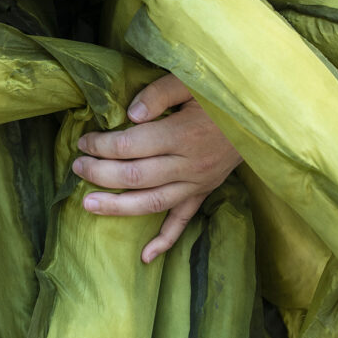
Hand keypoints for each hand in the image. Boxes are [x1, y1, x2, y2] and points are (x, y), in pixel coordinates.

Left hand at [71, 73, 241, 263]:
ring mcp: (197, 182)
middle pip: (135, 177)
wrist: (261, 115)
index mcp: (182, 134)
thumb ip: (159, 95)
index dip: (101, 145)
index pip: (130, 146)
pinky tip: (145, 256)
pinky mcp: (204, 192)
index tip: (84, 141)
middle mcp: (189, 164)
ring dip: (118, 207)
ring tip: (88, 205)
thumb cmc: (220, 93)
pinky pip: (184, 220)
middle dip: (99, 174)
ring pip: (152, 203)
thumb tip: (129, 114)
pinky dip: (165, 241)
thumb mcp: (190, 82)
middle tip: (76, 167)